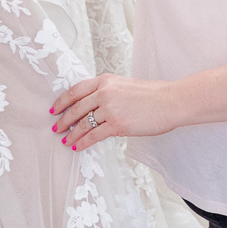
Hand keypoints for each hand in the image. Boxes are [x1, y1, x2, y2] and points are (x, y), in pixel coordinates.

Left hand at [50, 74, 179, 149]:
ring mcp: (110, 109)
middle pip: (76, 108)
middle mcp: (104, 93)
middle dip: (63, 120)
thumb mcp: (125, 86)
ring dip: (72, 133)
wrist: (171, 102)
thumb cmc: (153, 95)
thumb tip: (93, 106)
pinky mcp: (117, 125)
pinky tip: (77, 147)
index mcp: (105, 80)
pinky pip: (93, 136)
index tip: (54, 109)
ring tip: (65, 140)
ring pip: (83, 123)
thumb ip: (108, 92)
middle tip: (56, 128)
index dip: (62, 101)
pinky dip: (82, 142)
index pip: (76, 90)